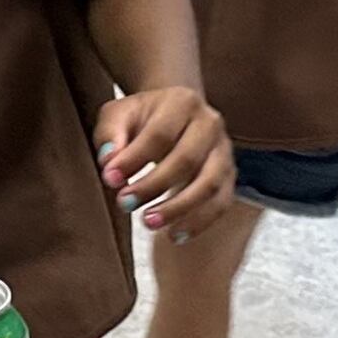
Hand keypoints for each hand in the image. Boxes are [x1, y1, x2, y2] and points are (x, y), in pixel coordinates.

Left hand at [96, 85, 232, 239]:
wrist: (175, 115)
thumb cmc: (142, 119)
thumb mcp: (119, 115)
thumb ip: (110, 135)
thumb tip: (108, 162)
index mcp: (183, 102)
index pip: (159, 133)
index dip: (134, 159)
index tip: (110, 179)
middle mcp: (210, 123)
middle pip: (186, 159)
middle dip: (153, 185)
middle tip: (124, 203)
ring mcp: (223, 151)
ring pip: (208, 184)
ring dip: (178, 208)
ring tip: (148, 223)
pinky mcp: (229, 175)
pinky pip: (221, 202)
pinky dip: (200, 222)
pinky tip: (174, 236)